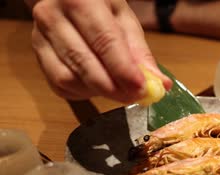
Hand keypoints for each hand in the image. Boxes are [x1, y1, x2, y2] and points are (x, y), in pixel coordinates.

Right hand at [28, 0, 171, 102]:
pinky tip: (98, 86)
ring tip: (120, 90)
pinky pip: (60, 86)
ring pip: (69, 79)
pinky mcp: (37, 57)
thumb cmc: (100, 7)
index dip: (124, 69)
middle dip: (114, 87)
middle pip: (84, 62)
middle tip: (136, 96)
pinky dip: (84, 93)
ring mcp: (39, 38)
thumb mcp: (125, 20)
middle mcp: (52, 16)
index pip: (104, 40)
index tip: (142, 89)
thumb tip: (160, 84)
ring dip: (99, 92)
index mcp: (79, 0)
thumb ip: (141, 53)